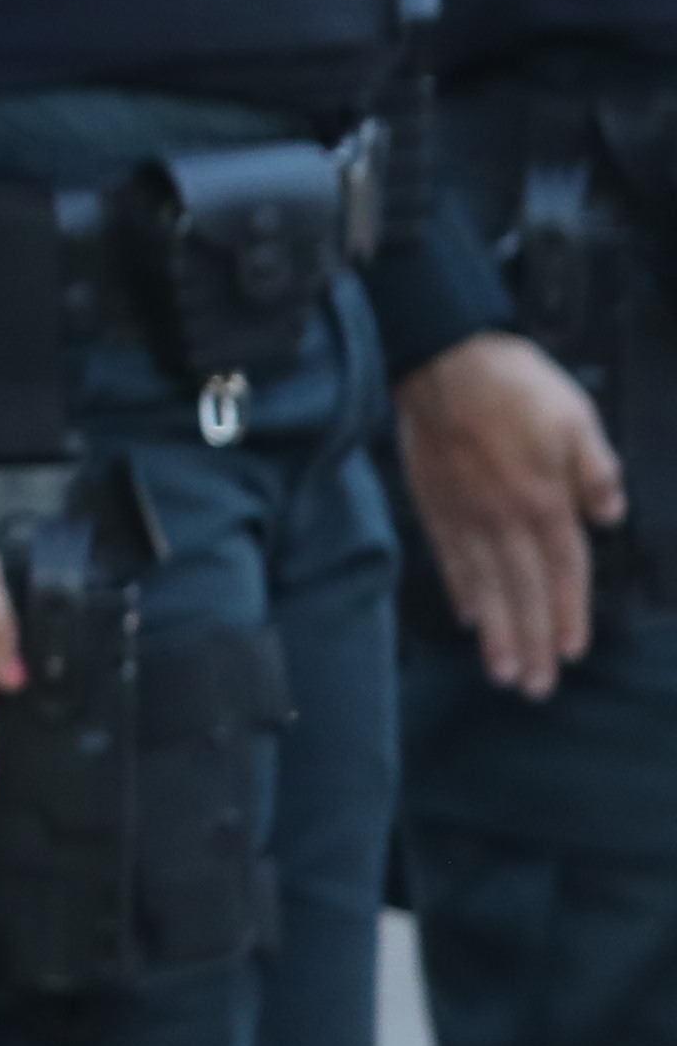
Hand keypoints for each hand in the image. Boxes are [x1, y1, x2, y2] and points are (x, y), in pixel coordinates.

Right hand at [402, 334, 629, 698]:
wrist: (444, 358)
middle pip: (523, 591)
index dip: (568, 614)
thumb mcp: (578, 418)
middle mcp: (505, 517)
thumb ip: (596, 471)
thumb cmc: (518, 385)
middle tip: (534, 687)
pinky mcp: (435, 503)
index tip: (571, 653)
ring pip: (484, 585)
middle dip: (531, 642)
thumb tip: (610, 517)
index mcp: (546, 499)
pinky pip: (450, 557)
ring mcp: (466, 514)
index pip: (564, 570)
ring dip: (496, 632)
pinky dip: (461, 591)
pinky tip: (470, 617)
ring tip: (502, 672)